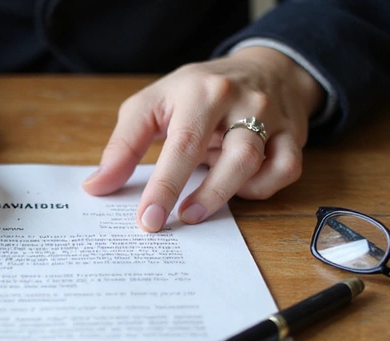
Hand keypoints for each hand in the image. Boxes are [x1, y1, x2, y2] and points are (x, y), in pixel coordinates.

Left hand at [82, 47, 323, 231]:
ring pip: (259, 166)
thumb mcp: (152, 105)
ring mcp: (272, 118)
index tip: (147, 219)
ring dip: (227, 195)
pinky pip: (285, 170)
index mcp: (201, 92)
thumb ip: (123, 146)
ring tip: (196, 208)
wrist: (260, 68)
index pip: (183, 145)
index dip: (164, 187)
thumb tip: (96, 187)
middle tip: (176, 222)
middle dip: (205, 198)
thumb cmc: (196, 92)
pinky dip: (260, 188)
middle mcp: (242, 102)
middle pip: (234, 158)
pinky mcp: (293, 135)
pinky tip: (236, 186)